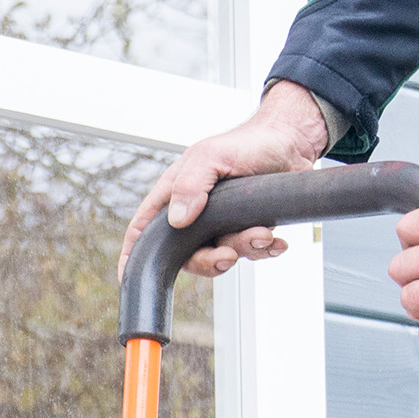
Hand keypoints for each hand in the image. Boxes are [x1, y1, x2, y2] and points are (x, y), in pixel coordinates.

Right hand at [122, 82, 335, 285]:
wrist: (290, 142)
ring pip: (223, 256)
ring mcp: (222, 224)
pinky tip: (275, 241)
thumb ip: (189, 185)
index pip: (144, 228)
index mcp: (176, 194)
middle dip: (209, 261)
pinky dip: (265, 251)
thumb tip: (177, 220)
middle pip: (187, 255)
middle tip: (228, 256)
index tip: (128, 276)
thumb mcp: (210, 156)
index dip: (134, 254)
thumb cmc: (246, 143)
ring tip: (263, 233)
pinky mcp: (247, 228)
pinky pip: (251, 253)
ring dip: (245, 249)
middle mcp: (195, 214)